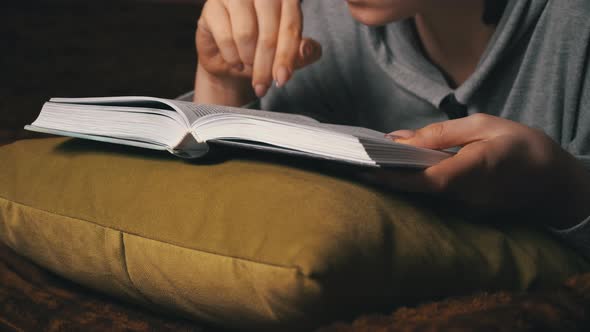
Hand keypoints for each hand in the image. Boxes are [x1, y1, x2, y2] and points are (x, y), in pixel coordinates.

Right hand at [195, 0, 321, 104]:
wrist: (229, 60)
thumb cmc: (261, 53)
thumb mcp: (286, 56)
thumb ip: (303, 52)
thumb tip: (307, 50)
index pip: (291, 27)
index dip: (287, 56)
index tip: (282, 79)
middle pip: (269, 33)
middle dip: (266, 65)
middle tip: (262, 86)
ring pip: (246, 35)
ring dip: (248, 59)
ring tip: (248, 64)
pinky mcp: (213, 6)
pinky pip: (225, 37)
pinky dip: (231, 57)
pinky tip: (234, 60)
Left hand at [373, 114, 589, 227]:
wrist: (554, 183)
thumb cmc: (522, 146)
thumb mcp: (484, 125)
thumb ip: (442, 133)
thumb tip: (401, 138)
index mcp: (474, 169)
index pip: (426, 179)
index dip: (394, 176)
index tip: (366, 168)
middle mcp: (467, 196)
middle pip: (417, 190)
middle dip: (386, 177)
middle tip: (357, 162)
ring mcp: (466, 208)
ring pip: (422, 195)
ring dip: (397, 179)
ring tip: (371, 161)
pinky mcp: (466, 212)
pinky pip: (433, 197)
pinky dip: (414, 183)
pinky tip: (400, 168)